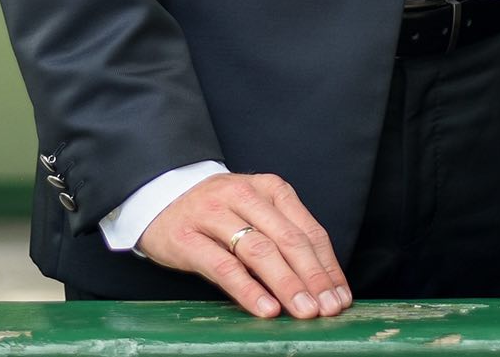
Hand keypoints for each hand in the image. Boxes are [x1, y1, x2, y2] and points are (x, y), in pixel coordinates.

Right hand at [138, 171, 350, 318]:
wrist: (158, 197)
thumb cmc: (217, 213)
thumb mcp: (255, 213)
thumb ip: (285, 239)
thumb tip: (323, 285)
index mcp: (270, 188)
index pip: (309, 230)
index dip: (328, 266)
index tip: (341, 297)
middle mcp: (244, 195)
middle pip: (288, 239)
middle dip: (313, 278)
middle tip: (329, 309)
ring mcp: (213, 214)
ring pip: (259, 250)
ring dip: (286, 284)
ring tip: (304, 311)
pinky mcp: (187, 238)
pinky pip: (223, 266)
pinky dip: (247, 289)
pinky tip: (265, 308)